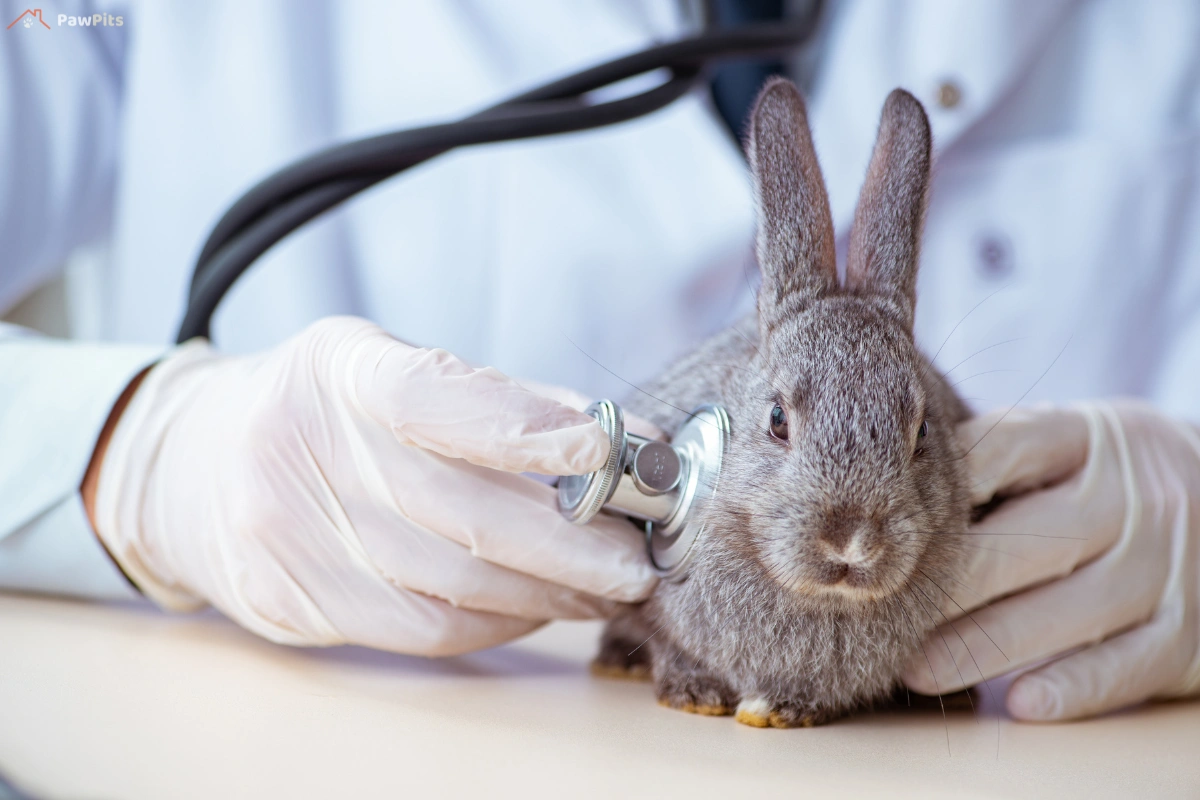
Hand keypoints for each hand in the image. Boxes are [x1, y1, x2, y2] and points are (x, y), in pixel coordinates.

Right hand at [87, 317, 656, 655]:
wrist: (192, 466)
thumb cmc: (322, 409)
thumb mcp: (388, 367)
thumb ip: (498, 399)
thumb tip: (619, 439)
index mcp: (340, 371)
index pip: (436, 399)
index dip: (526, 426)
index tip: (605, 448)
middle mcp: (304, 449)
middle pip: (463, 515)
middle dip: (572, 546)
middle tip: (636, 561)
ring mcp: (289, 533)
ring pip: (453, 585)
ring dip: (547, 594)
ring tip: (603, 589)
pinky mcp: (292, 601)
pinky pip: (421, 629)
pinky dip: (496, 623)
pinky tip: (535, 608)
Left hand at [903, 401, 1199, 719]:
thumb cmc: (1097, 475)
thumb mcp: (1059, 442)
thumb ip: (990, 458)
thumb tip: (883, 499)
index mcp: (1088, 438)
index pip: (1008, 447)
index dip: (944, 486)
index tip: (883, 526)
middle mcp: (1131, 498)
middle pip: (1030, 540)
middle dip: (951, 583)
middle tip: (883, 613)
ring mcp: (1163, 564)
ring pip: (1069, 610)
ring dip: (987, 646)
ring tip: (917, 670)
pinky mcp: (1185, 628)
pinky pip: (1129, 664)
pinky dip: (1074, 686)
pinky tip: (1019, 702)